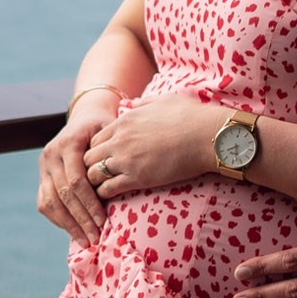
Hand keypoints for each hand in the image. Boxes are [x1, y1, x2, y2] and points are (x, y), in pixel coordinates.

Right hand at [37, 91, 120, 242]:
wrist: (86, 118)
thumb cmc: (105, 129)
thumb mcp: (110, 133)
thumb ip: (111, 155)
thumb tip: (116, 184)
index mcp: (67, 143)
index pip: (76, 180)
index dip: (89, 204)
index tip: (103, 222)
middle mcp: (51, 155)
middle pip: (63, 194)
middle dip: (80, 219)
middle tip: (95, 238)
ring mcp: (43, 167)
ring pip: (50, 201)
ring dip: (68, 225)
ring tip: (86, 241)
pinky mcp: (41, 177)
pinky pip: (44, 203)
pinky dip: (58, 220)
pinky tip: (73, 232)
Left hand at [83, 92, 218, 199]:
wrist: (207, 135)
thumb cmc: (192, 116)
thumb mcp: (164, 100)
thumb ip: (145, 103)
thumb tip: (136, 104)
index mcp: (125, 121)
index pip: (95, 139)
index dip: (98, 151)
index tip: (104, 159)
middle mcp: (120, 140)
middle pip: (89, 156)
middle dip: (91, 167)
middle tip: (99, 177)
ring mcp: (126, 159)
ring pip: (93, 174)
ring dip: (95, 182)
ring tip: (101, 189)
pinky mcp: (137, 178)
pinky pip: (108, 189)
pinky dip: (105, 194)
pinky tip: (110, 197)